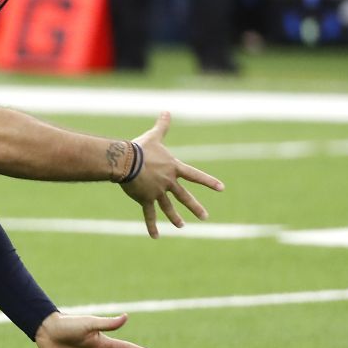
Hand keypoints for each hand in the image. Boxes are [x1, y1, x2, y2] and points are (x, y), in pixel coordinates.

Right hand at [119, 112, 223, 236]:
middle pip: (185, 196)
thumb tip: (167, 111)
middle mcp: (169, 182)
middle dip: (195, 207)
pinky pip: (150, 214)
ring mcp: (158, 192)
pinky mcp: (146, 199)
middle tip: (204, 216)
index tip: (221, 188)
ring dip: (176, 218)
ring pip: (169, 207)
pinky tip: (156, 237)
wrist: (126, 161)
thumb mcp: (154, 136)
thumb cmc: (140, 148)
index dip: (208, 181)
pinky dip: (152, 226)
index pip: (195, 175)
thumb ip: (162, 126)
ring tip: (182, 226)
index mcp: (173, 168)